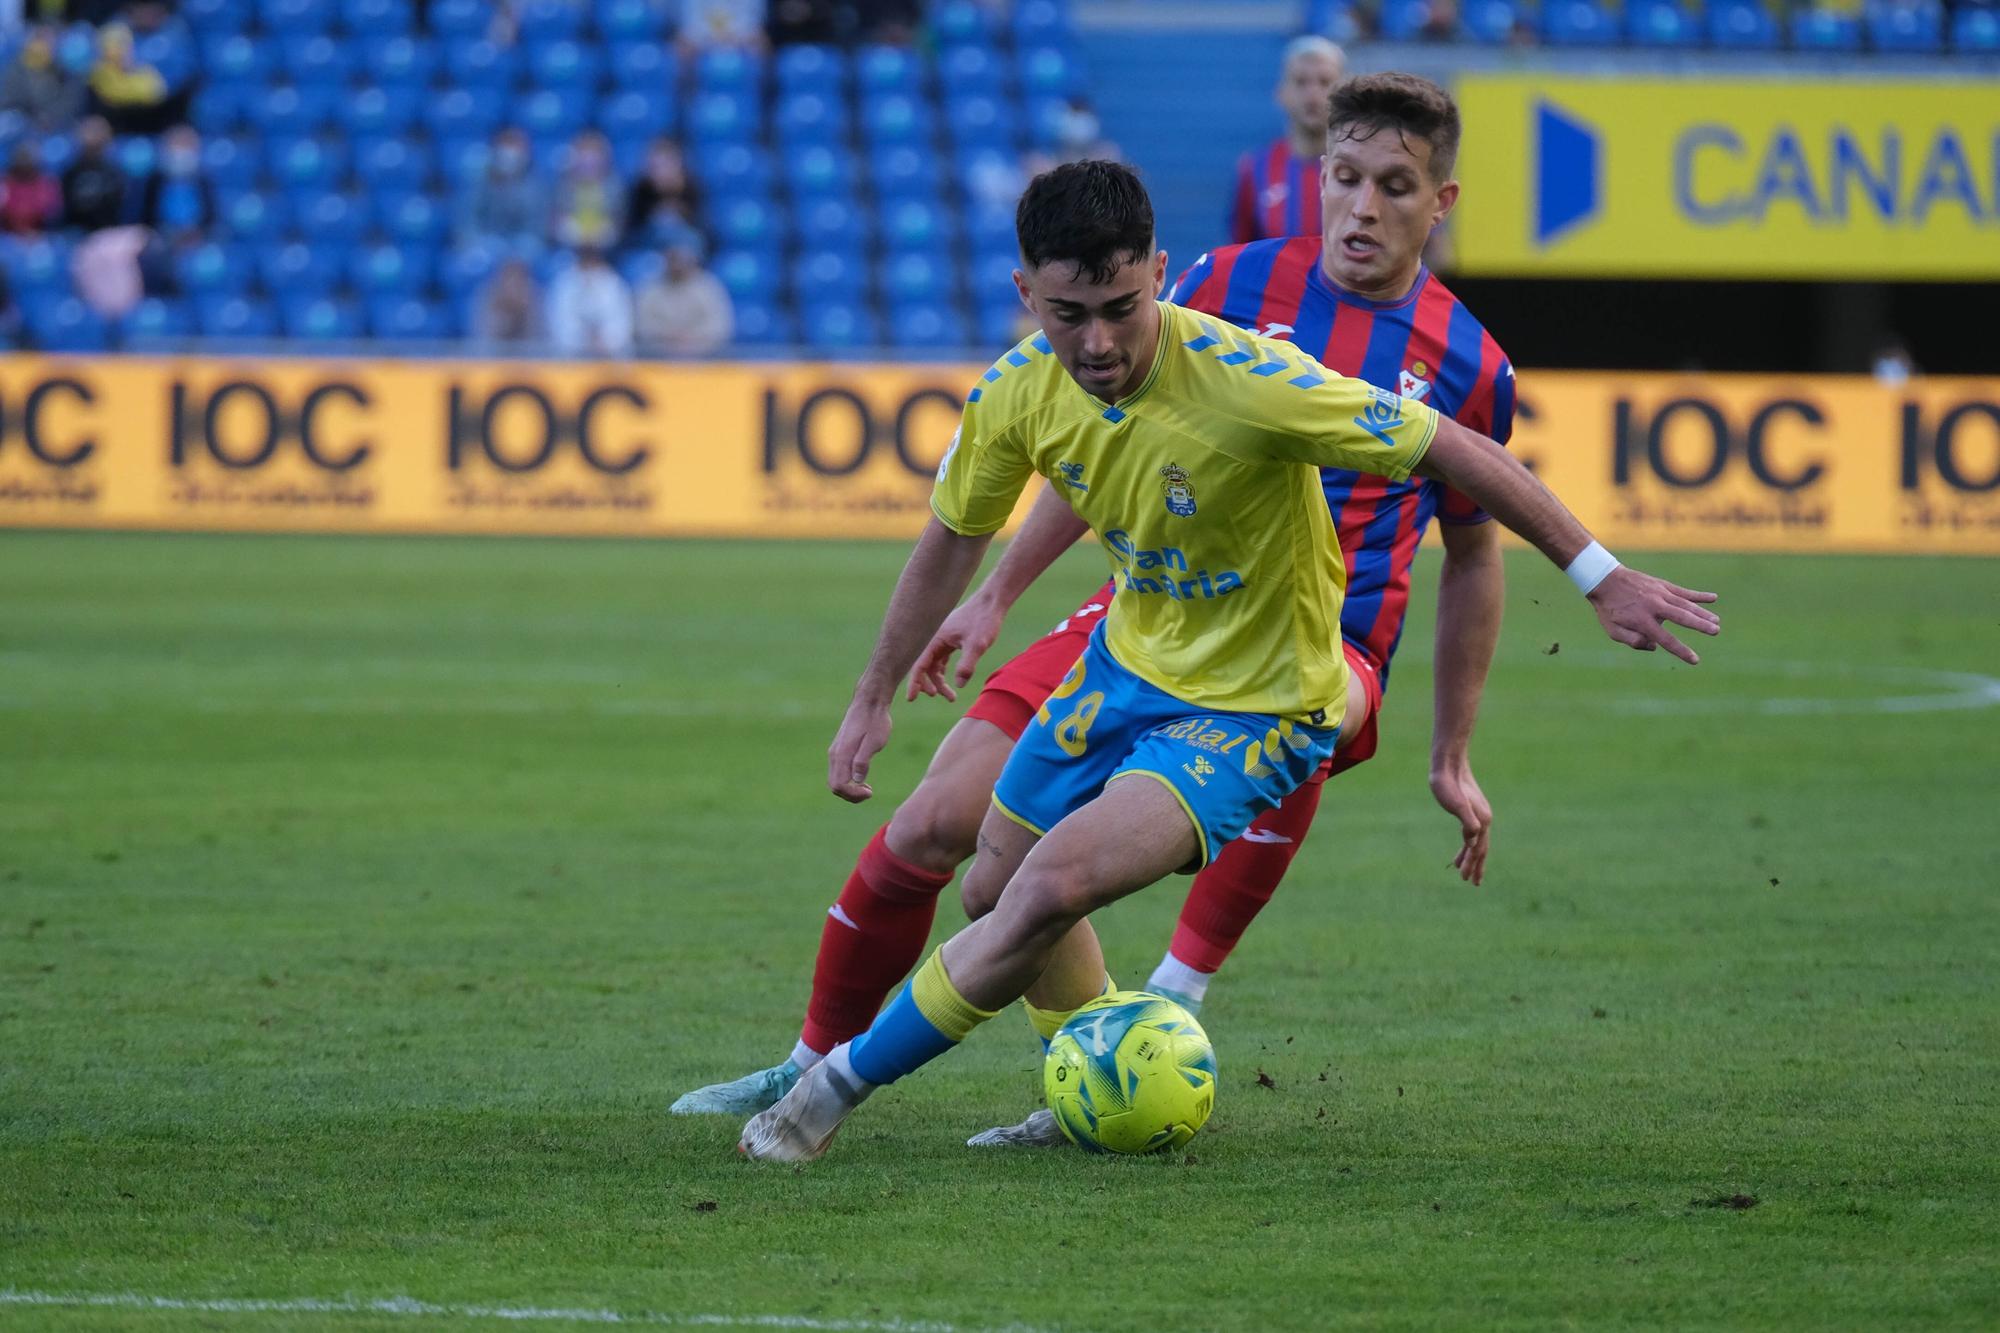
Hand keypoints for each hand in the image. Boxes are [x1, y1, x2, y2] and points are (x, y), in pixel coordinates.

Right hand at [827, 695, 892, 802]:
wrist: (869, 702)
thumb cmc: (875, 721)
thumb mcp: (874, 742)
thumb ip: (863, 761)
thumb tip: (857, 780)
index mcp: (841, 755)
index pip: (839, 785)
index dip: (853, 795)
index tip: (870, 791)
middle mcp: (834, 754)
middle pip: (834, 785)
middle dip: (850, 795)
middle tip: (869, 793)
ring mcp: (835, 751)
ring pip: (835, 779)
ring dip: (850, 788)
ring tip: (868, 788)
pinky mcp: (840, 749)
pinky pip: (838, 771)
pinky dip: (848, 780)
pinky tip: (862, 778)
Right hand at [907, 595, 1005, 702]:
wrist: (992, 603)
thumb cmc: (984, 620)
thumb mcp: (977, 645)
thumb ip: (967, 665)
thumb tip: (959, 685)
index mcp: (936, 639)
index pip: (920, 665)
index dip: (914, 683)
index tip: (911, 699)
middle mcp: (936, 638)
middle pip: (926, 667)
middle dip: (931, 685)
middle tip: (947, 697)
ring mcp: (943, 638)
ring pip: (934, 664)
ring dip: (939, 680)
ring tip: (952, 696)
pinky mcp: (951, 638)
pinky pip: (941, 658)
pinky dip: (943, 671)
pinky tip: (949, 681)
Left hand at [1429, 755, 1492, 885]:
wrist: (1448, 764)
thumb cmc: (1448, 784)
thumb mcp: (1456, 805)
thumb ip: (1467, 823)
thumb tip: (1473, 843)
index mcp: (1481, 820)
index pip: (1478, 849)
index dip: (1473, 866)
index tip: (1467, 880)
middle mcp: (1483, 818)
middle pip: (1481, 848)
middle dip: (1476, 866)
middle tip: (1472, 883)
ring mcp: (1478, 814)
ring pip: (1476, 841)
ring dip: (1471, 856)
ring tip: (1462, 869)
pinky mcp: (1470, 809)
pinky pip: (1471, 832)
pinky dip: (1467, 843)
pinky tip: (1463, 846)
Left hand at [1586, 566, 1719, 664]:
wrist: (1605, 580)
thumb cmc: (1609, 609)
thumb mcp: (1613, 630)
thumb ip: (1632, 641)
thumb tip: (1655, 647)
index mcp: (1642, 620)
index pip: (1666, 639)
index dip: (1681, 650)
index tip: (1695, 660)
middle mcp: (1654, 606)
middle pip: (1681, 617)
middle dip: (1700, 625)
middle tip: (1716, 631)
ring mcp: (1659, 594)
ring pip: (1685, 604)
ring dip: (1702, 613)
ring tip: (1716, 622)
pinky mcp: (1662, 585)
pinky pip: (1683, 591)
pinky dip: (1698, 595)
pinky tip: (1714, 598)